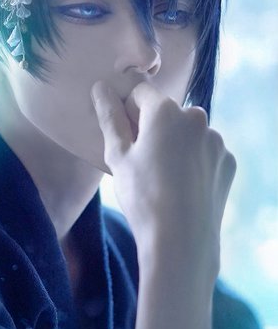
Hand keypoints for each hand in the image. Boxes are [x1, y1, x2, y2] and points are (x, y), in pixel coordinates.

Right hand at [91, 80, 235, 284]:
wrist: (181, 241)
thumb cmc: (142, 196)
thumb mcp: (117, 156)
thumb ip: (109, 117)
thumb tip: (101, 88)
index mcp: (166, 111)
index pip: (141, 92)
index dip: (127, 111)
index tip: (124, 137)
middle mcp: (196, 117)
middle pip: (167, 113)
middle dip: (153, 128)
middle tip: (141, 162)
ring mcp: (216, 140)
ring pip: (188, 133)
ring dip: (175, 144)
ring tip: (163, 178)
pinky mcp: (227, 162)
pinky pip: (205, 152)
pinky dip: (194, 161)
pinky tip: (183, 186)